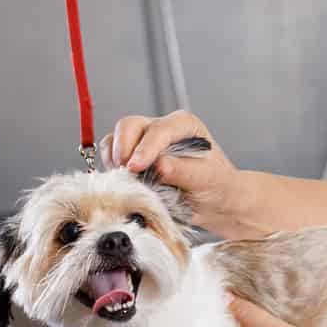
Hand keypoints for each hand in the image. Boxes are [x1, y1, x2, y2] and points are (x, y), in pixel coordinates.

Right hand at [102, 111, 246, 235]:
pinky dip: (111, 166)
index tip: (135, 167)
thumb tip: (160, 166)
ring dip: (115, 159)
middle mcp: (161, 128)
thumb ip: (184, 171)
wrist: (213, 201)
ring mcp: (143, 141)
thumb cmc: (215, 185)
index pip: (159, 129)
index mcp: (183, 125)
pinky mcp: (131, 156)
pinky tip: (123, 181)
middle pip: (130, 125)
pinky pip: (110, 154)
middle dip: (124, 148)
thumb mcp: (207, 179)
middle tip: (126, 173)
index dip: (145, 148)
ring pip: (116, 138)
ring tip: (126, 179)